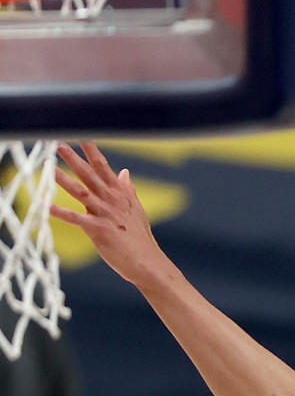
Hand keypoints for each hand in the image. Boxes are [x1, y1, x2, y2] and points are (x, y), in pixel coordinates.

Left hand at [50, 142, 168, 288]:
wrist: (146, 261)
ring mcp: (105, 214)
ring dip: (64, 180)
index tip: (83, 135)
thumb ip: (127, 190)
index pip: (104, 167)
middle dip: (74, 159)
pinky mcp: (98, 230)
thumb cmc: (140, 237)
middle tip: (60, 143)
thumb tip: (124, 172)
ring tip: (49, 167)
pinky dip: (61, 212)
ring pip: (81, 192)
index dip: (92, 151)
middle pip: (90, 175)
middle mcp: (112, 200)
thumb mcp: (136, 210)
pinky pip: (76, 219)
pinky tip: (46, 205)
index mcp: (121, 194)